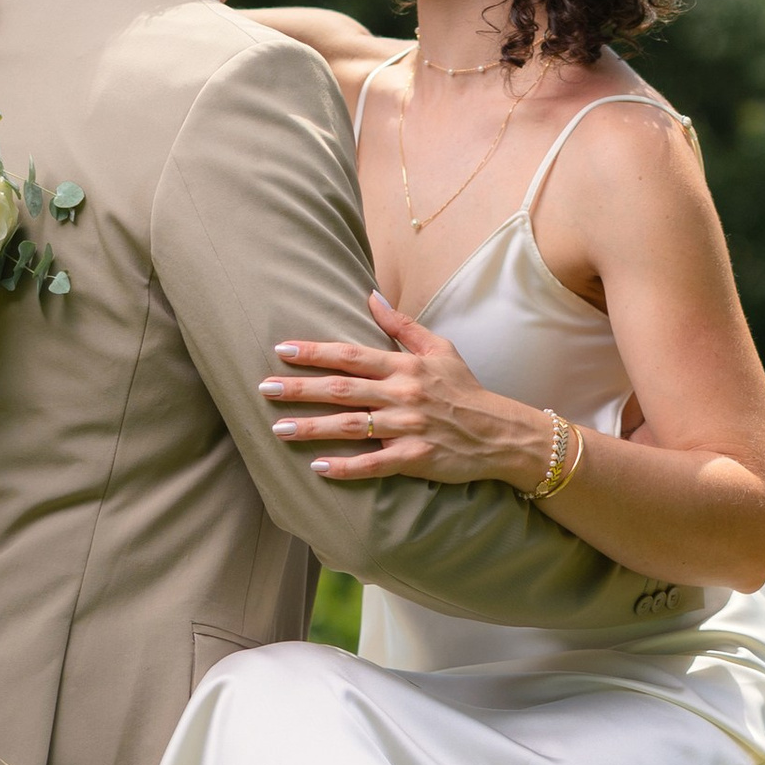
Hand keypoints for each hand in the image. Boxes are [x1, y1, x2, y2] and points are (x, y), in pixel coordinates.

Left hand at [259, 296, 554, 488]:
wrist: (501, 433)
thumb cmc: (465, 390)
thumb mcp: (440, 349)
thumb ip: (402, 325)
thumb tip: (370, 296)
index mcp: (405, 366)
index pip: (351, 355)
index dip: (314, 352)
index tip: (281, 350)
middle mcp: (403, 394)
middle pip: (342, 389)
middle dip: (301, 389)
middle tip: (264, 389)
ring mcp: (408, 427)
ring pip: (352, 426)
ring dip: (313, 428)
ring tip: (279, 429)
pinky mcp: (416, 457)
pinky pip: (375, 463)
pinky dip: (347, 467)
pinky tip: (318, 468)